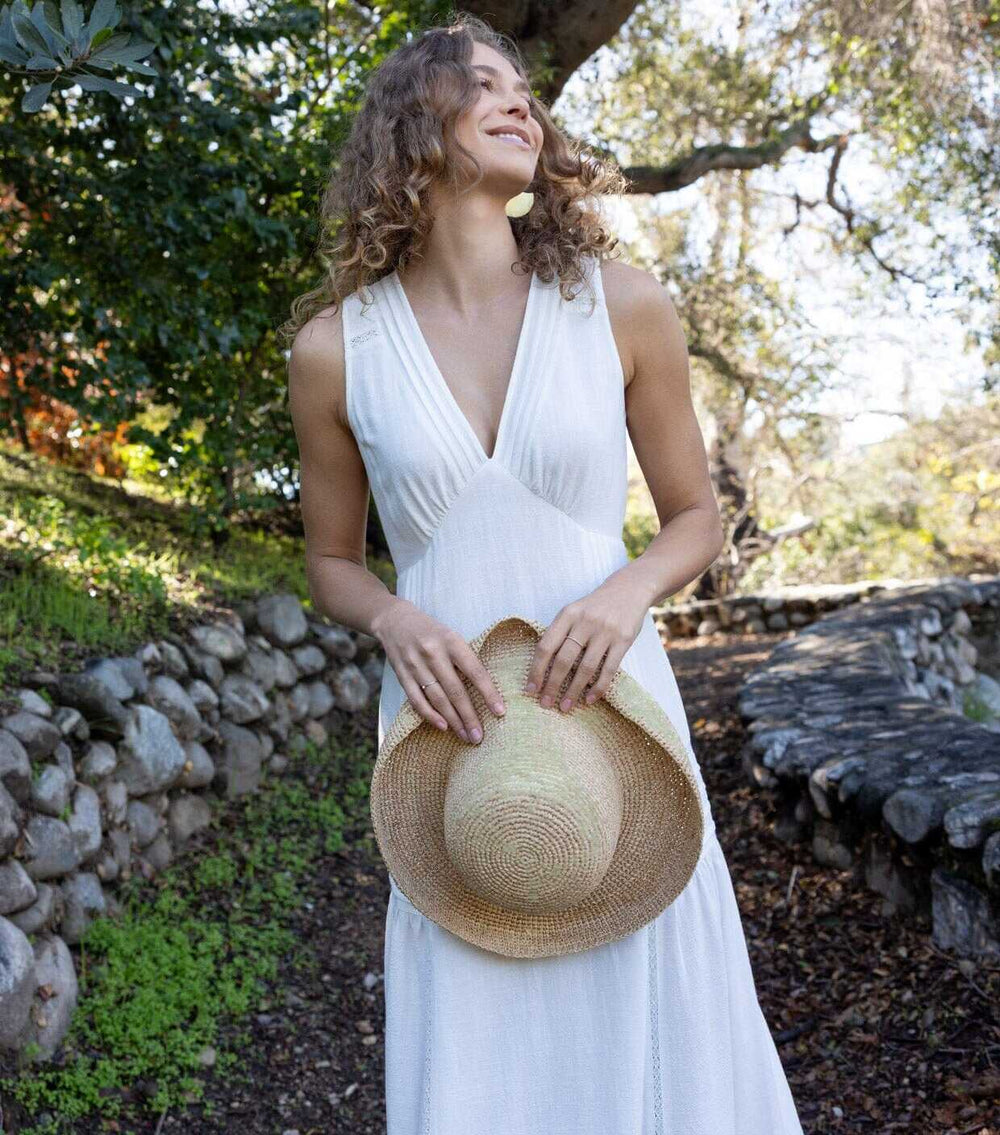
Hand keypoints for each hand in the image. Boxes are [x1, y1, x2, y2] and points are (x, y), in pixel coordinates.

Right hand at [371, 599, 505, 743]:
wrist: (395, 621)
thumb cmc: (432, 632)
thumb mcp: (452, 636)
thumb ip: (464, 659)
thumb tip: (486, 691)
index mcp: (452, 641)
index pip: (474, 671)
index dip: (488, 693)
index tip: (500, 712)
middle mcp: (433, 653)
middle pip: (455, 690)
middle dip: (469, 716)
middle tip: (479, 737)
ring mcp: (416, 664)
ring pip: (437, 698)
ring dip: (453, 720)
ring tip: (466, 736)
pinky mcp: (402, 675)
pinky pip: (416, 700)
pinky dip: (430, 715)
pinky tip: (443, 727)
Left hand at [523, 581, 647, 711]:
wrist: (629, 590)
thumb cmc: (594, 607)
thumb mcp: (573, 612)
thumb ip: (560, 634)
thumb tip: (542, 669)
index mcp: (567, 614)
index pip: (546, 646)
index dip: (536, 670)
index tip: (530, 690)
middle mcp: (585, 622)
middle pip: (564, 660)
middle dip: (553, 685)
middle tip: (546, 704)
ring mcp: (605, 631)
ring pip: (586, 667)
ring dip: (574, 690)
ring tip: (565, 706)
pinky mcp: (623, 640)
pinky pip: (609, 669)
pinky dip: (598, 687)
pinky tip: (590, 699)